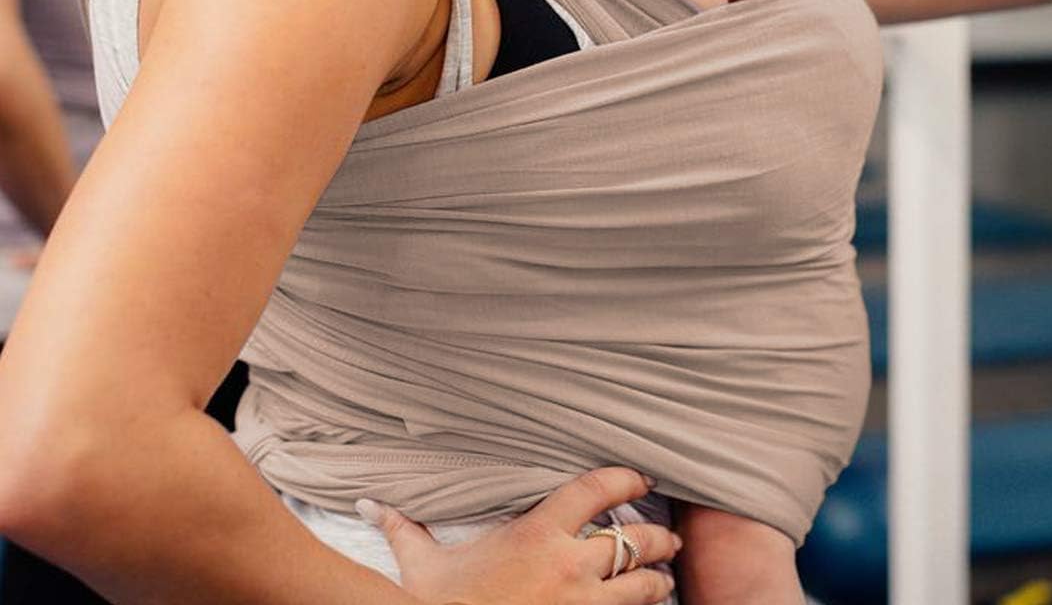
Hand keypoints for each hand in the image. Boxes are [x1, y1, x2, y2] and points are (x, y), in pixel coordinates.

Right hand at [361, 467, 678, 604]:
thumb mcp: (423, 565)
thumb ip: (405, 528)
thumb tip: (370, 503)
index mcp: (540, 534)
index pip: (598, 490)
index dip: (627, 479)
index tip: (642, 478)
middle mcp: (570, 567)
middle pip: (633, 541)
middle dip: (655, 540)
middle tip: (666, 541)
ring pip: (642, 588)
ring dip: (656, 581)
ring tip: (664, 579)